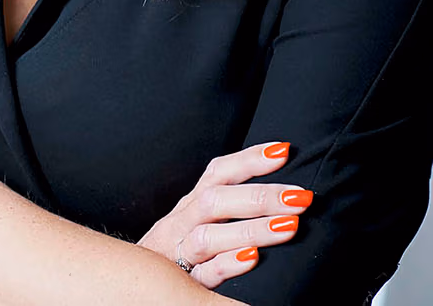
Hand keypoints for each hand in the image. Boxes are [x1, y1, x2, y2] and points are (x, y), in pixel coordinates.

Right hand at [136, 141, 313, 289]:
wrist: (133, 281)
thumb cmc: (175, 249)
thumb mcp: (195, 221)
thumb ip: (226, 205)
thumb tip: (277, 188)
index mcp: (190, 205)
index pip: (217, 173)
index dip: (248, 160)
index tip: (283, 151)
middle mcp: (182, 223)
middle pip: (214, 201)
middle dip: (259, 196)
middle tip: (299, 197)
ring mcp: (179, 252)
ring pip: (209, 236)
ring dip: (251, 228)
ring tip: (289, 226)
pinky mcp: (182, 283)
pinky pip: (204, 274)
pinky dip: (227, 264)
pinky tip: (253, 258)